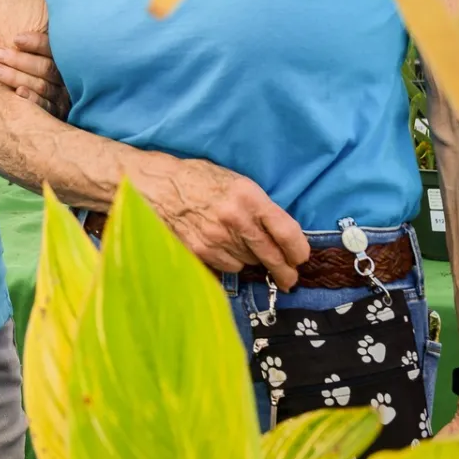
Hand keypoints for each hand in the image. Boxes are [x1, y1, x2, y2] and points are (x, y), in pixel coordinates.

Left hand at [0, 29, 69, 119]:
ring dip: (17, 77)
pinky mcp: (58, 113)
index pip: (52, 48)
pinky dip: (33, 100)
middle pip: (47, 68)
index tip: (15, 38)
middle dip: (19, 61)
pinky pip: (47, 108)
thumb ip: (36, 23)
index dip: (36, 42)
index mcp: (64, 55)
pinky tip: (18, 94)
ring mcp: (64, 95)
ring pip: (43, 86)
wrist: (37, 102)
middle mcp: (67, 75)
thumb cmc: (27, 57)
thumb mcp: (35, 37)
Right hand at [137, 154, 310, 290]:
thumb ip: (258, 207)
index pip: (287, 232)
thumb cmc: (198, 179)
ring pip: (249, 263)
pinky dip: (229, 261)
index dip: (299, 250)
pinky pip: (228, 267)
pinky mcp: (200, 252)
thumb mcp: (235, 182)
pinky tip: (221, 247)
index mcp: (249, 197)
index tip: (301, 258)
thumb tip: (280, 233)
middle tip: (289, 279)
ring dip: (251, 259)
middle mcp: (236, 220)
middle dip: (284, 271)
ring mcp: (217, 239)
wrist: (157, 185)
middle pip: (271, 256)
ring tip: (240, 246)